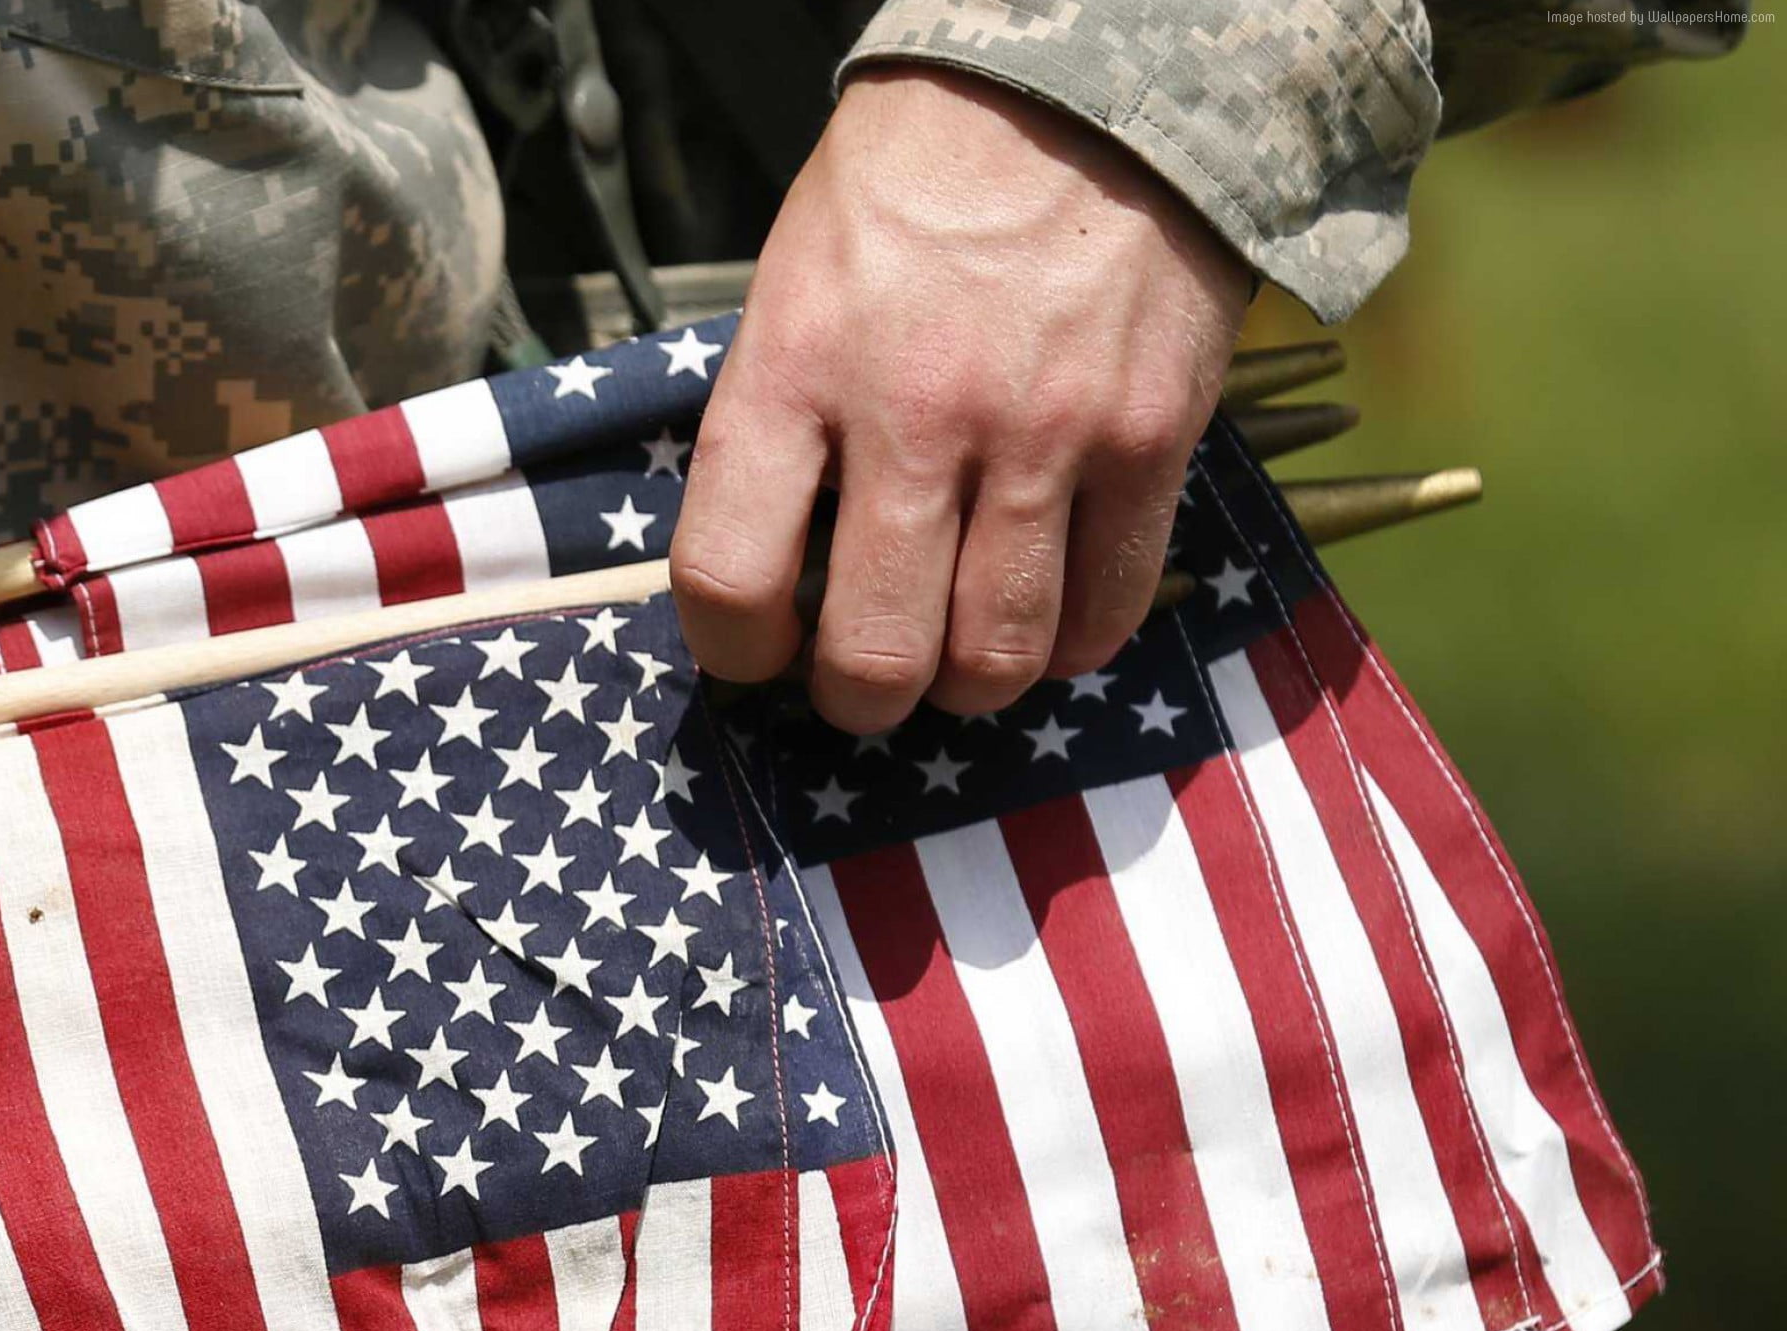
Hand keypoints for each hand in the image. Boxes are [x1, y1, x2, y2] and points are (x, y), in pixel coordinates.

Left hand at [671, 65, 1256, 731]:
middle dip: (858, 698)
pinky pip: (1107, 606)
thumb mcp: (795, 282)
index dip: (734, 650)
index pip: (729, 575)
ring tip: (957, 658)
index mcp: (797, 367)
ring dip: (967, 687)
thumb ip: (780, 420)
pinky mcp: (1148, 438)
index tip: (756, 652)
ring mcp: (1042, 433)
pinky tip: (1048, 616)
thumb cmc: (914, 186)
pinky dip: (1071, 643)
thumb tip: (770, 564)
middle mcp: (914, 414)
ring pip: (995, 654)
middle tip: (863, 682)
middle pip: (873, 652)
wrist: (1085, 83)